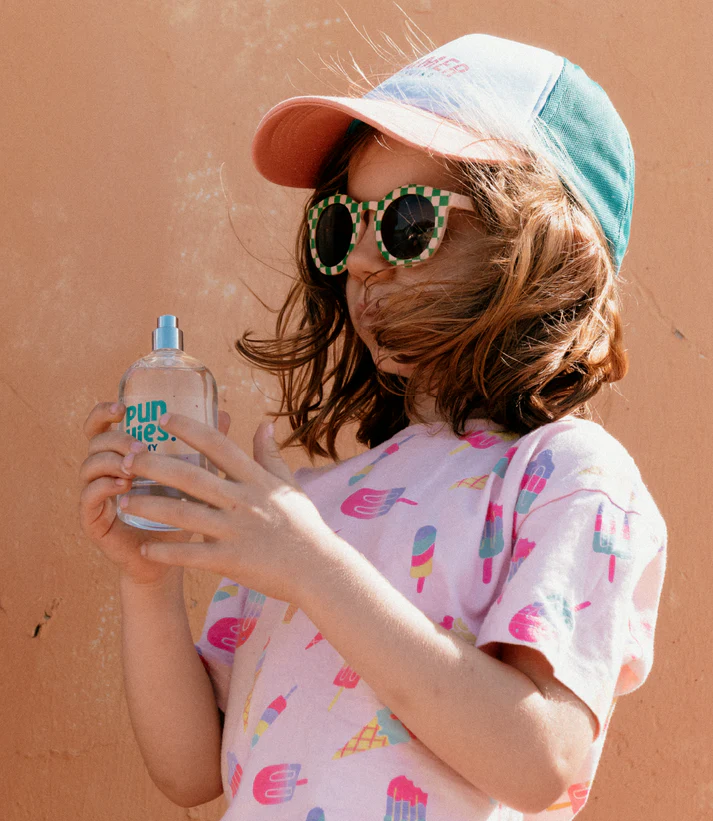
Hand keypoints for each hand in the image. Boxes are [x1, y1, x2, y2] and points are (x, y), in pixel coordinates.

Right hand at [78, 402, 231, 585]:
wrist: (173, 559)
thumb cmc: (183, 513)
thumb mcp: (194, 476)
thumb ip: (205, 446)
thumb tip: (224, 414)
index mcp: (122, 455)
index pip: (101, 425)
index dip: (104, 412)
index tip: (123, 407)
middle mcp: (104, 471)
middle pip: (95, 441)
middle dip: (116, 438)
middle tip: (140, 447)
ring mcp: (95, 496)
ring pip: (89, 466)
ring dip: (111, 462)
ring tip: (134, 466)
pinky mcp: (93, 521)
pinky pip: (87, 497)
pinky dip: (103, 487)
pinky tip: (123, 486)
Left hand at [115, 413, 334, 603]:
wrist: (318, 569)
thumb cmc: (304, 526)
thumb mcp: (289, 484)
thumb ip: (270, 455)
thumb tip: (263, 423)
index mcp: (256, 479)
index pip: (218, 446)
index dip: (189, 429)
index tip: (162, 419)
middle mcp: (243, 500)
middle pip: (190, 476)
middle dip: (154, 465)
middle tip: (127, 459)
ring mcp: (235, 530)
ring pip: (182, 514)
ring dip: (148, 506)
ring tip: (123, 501)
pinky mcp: (230, 560)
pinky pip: (190, 554)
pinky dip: (166, 550)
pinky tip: (145, 546)